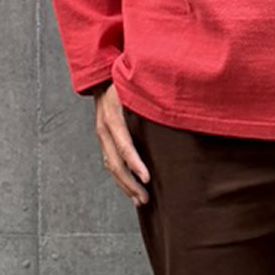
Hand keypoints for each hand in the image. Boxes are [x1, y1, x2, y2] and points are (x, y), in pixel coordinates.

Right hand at [94, 83, 150, 204]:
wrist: (101, 73)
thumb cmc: (123, 78)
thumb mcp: (133, 84)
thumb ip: (150, 95)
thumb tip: (174, 103)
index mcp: (112, 116)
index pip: (123, 144)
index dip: (135, 163)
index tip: (147, 178)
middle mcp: (103, 128)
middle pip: (115, 162)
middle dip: (130, 183)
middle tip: (146, 199)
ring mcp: (101, 135)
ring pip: (110, 166)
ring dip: (124, 185)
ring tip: (140, 201)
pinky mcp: (104, 139)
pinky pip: (110, 162)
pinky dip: (120, 178)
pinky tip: (131, 189)